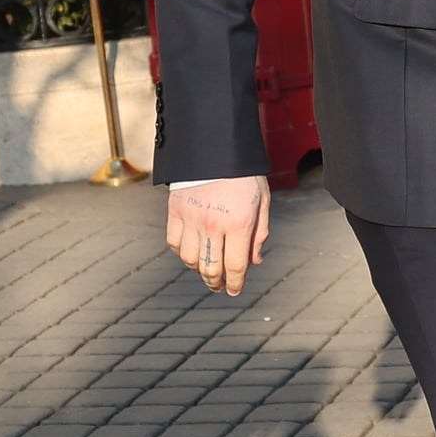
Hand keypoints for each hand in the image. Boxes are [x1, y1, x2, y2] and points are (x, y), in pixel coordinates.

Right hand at [166, 175, 269, 295]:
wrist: (216, 146)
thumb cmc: (244, 173)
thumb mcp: (261, 201)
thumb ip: (259, 233)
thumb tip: (255, 261)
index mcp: (239, 223)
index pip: (236, 266)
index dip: (235, 283)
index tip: (235, 290)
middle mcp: (213, 225)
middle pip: (211, 269)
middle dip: (217, 282)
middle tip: (220, 285)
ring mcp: (191, 219)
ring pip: (191, 260)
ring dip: (199, 269)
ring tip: (207, 267)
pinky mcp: (175, 211)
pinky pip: (174, 243)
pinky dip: (182, 252)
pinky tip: (193, 249)